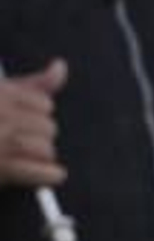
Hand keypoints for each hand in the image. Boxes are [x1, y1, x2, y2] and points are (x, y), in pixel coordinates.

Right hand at [0, 59, 67, 187]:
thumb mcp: (1, 94)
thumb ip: (32, 83)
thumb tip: (60, 66)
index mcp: (0, 96)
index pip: (44, 104)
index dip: (38, 113)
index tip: (26, 120)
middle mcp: (0, 117)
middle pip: (47, 127)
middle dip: (42, 135)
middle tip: (25, 141)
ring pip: (45, 148)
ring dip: (43, 154)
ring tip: (31, 156)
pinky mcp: (0, 168)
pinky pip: (37, 172)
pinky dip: (48, 174)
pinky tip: (54, 174)